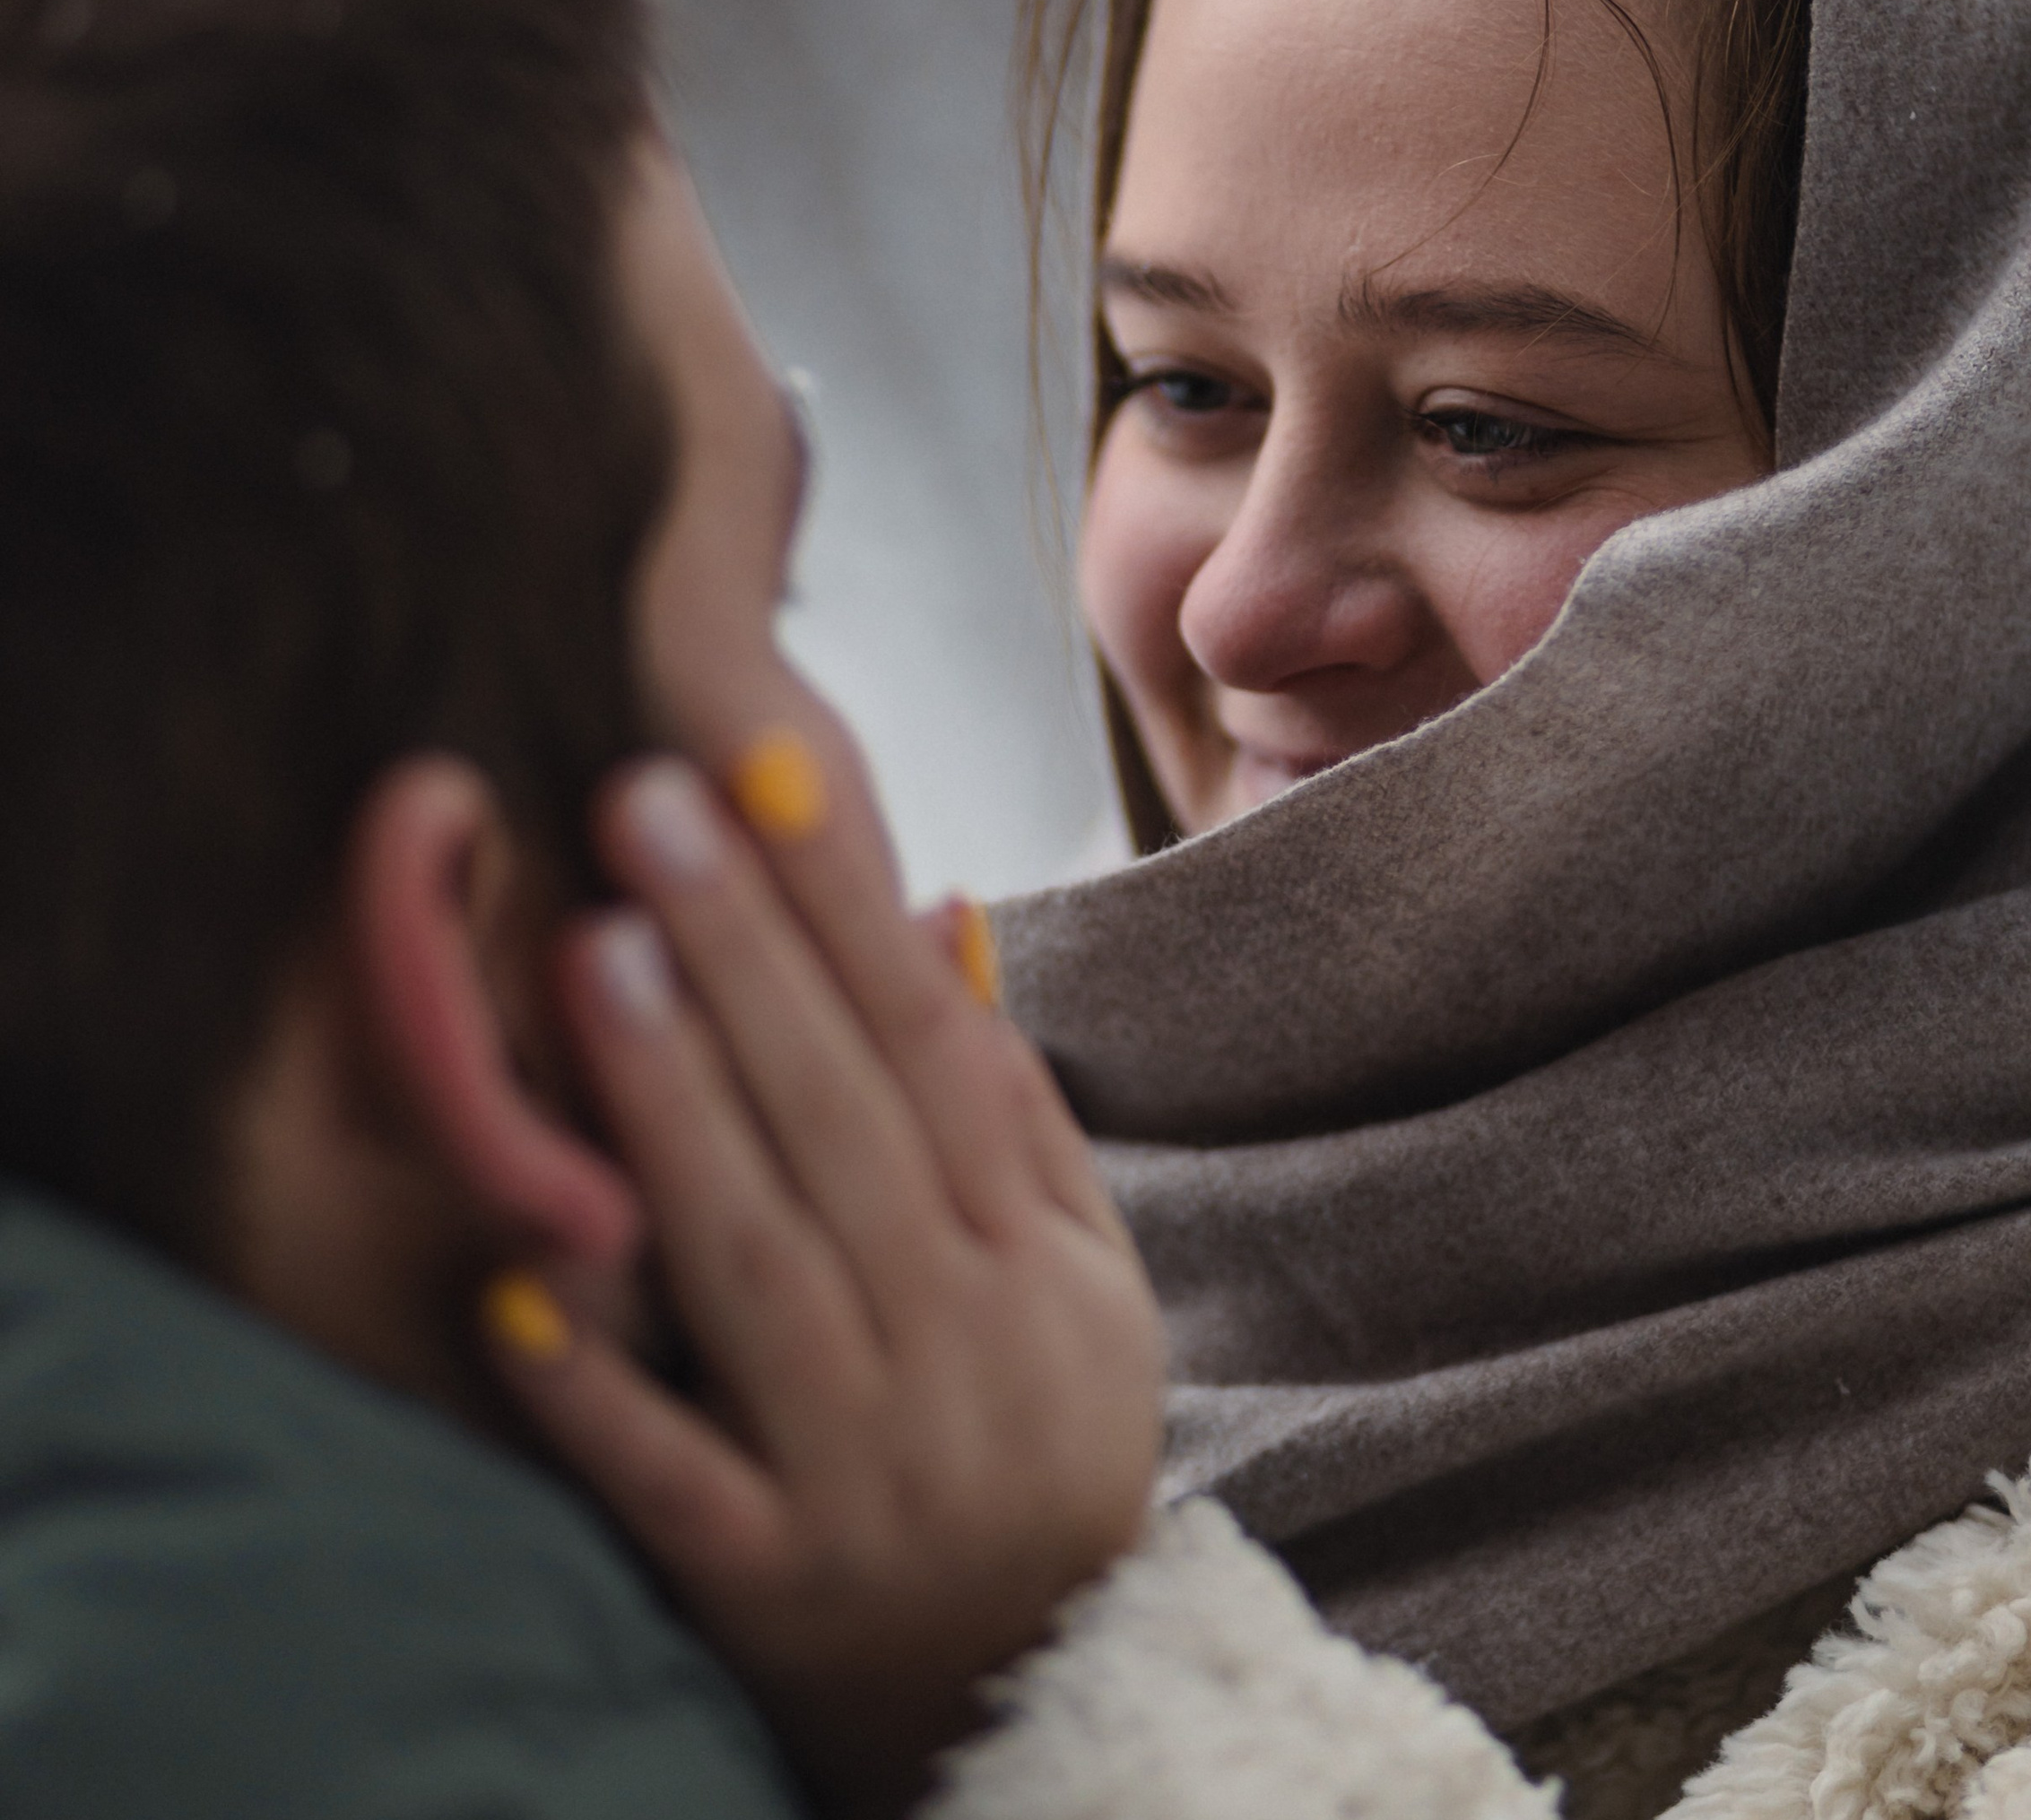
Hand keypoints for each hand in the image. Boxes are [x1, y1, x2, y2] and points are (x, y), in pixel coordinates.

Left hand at [484, 749, 1165, 1817]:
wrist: (1034, 1688)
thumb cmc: (1041, 1432)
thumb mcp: (1080, 1274)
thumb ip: (1013, 1108)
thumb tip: (944, 914)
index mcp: (1037, 1265)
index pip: (934, 1052)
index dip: (847, 912)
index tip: (767, 779)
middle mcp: (962, 1353)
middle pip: (841, 1129)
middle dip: (741, 958)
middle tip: (642, 809)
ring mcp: (865, 1475)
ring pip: (758, 1267)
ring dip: (672, 1111)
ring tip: (591, 956)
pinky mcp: (769, 1586)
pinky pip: (673, 1478)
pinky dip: (597, 1385)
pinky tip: (513, 1276)